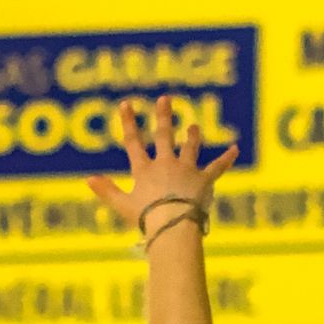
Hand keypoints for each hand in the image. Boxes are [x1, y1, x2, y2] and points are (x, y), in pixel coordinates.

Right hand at [89, 95, 236, 233]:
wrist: (173, 225)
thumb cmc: (146, 218)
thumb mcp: (122, 206)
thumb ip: (106, 191)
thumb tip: (87, 178)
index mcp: (144, 170)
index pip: (133, 142)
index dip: (129, 122)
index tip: (127, 104)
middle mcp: (166, 164)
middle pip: (164, 136)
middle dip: (164, 116)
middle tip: (166, 99)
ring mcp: (186, 170)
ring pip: (190, 147)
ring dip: (192, 136)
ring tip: (193, 126)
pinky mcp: (204, 180)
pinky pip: (218, 167)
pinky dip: (227, 158)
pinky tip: (235, 148)